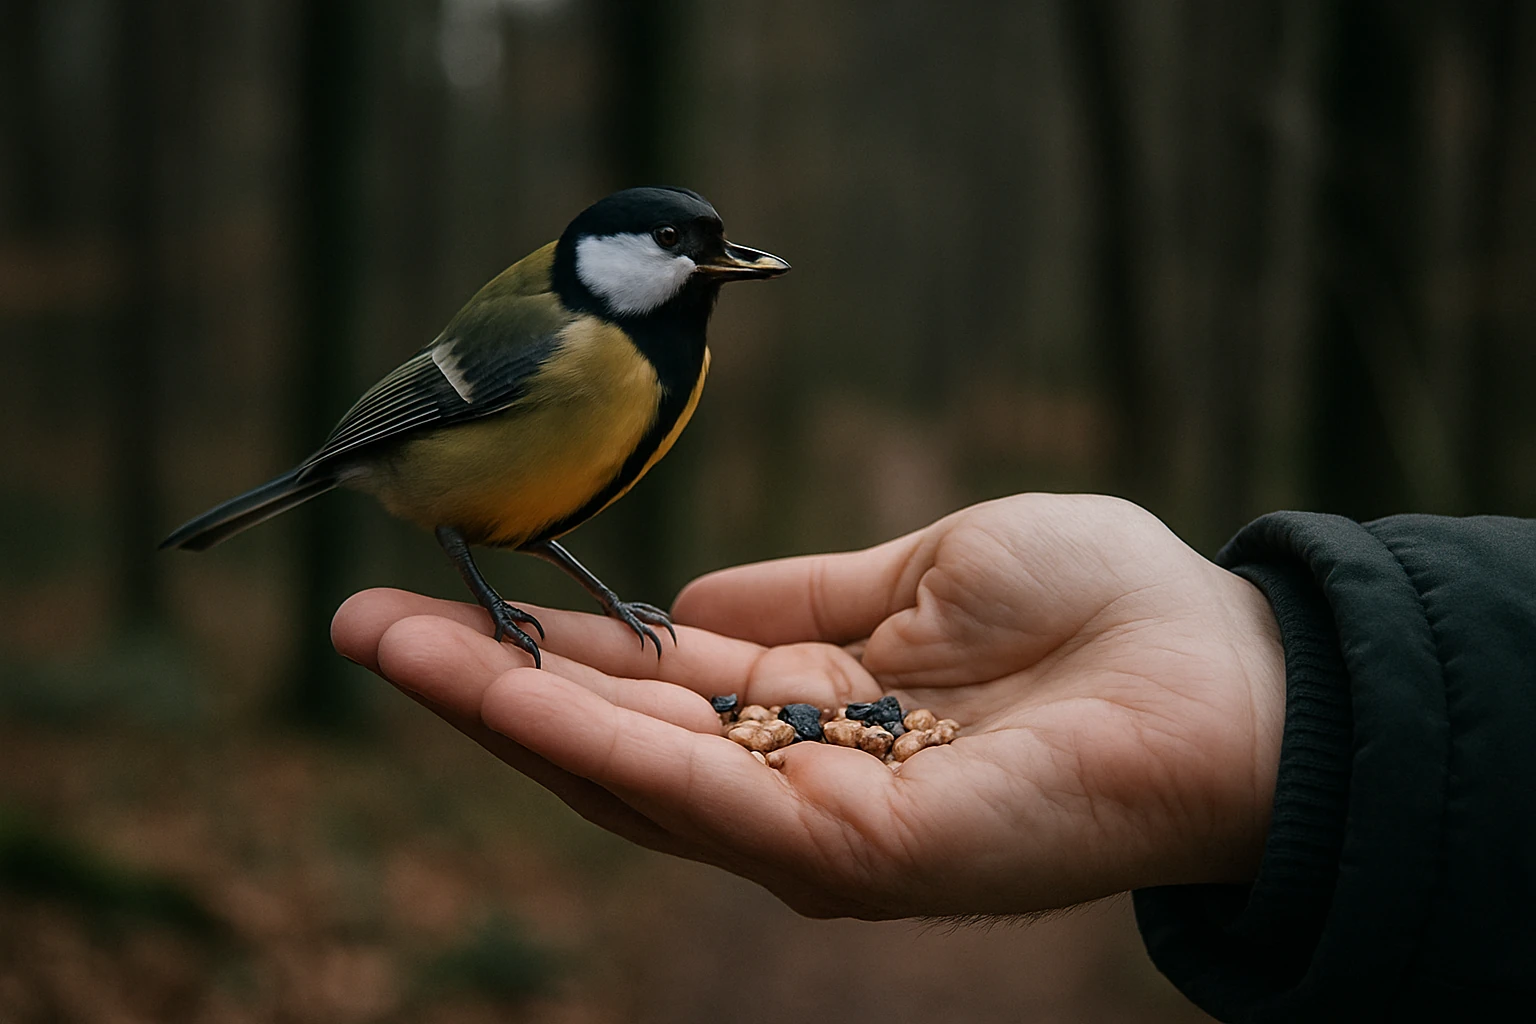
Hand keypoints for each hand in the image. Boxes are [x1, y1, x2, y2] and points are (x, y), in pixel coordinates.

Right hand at [332, 494, 1284, 918]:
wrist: (1228, 670)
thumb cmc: (1095, 610)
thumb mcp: (919, 575)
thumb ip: (798, 600)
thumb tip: (682, 607)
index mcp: (810, 712)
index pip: (646, 691)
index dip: (541, 651)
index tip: (441, 597)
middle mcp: (795, 782)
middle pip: (609, 744)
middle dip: (480, 686)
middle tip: (356, 622)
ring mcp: (818, 830)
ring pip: (626, 779)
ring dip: (500, 714)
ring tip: (385, 645)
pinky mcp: (857, 859)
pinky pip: (702, 799)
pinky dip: (595, 751)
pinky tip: (504, 696)